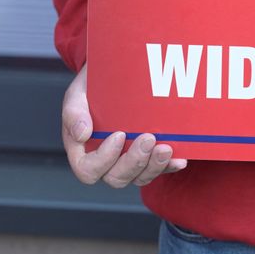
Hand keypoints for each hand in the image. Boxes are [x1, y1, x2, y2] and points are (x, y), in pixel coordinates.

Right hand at [61, 64, 186, 186]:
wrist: (114, 76)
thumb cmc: (93, 88)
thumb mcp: (78, 94)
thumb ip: (74, 112)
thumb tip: (82, 134)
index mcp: (84, 151)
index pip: (89, 170)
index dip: (104, 159)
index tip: (119, 134)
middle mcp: (106, 161)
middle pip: (117, 177)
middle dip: (135, 161)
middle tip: (149, 138)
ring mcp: (128, 161)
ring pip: (140, 177)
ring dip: (154, 166)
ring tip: (166, 148)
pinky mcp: (148, 157)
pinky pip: (159, 169)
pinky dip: (170, 166)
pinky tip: (180, 158)